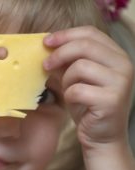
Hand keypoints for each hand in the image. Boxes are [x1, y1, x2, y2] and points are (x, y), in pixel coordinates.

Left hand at [43, 26, 133, 149]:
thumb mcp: (76, 78)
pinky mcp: (111, 100)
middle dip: (59, 53)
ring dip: (66, 80)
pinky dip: (69, 96)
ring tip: (68, 90)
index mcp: (116, 55)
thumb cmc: (87, 105)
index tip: (46, 41)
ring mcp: (120, 82)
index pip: (90, 33)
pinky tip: (74, 102)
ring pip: (80, 67)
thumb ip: (66, 62)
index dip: (65, 34)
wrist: (101, 136)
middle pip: (84, 46)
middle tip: (45, 65)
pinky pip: (77, 89)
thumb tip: (47, 46)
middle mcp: (124, 65)